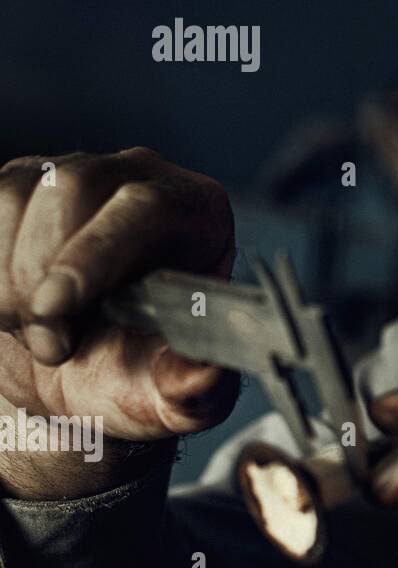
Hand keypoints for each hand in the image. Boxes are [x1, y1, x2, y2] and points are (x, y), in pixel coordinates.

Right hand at [0, 148, 238, 496]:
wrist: (74, 371)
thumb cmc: (134, 373)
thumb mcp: (169, 393)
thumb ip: (192, 386)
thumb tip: (207, 372)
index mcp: (197, 213)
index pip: (147, 206)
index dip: (96, 252)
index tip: (54, 308)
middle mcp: (139, 177)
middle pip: (72, 187)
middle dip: (40, 273)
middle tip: (52, 346)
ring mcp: (73, 173)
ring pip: (16, 194)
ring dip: (6, 277)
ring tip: (34, 329)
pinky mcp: (17, 186)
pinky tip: (8, 309)